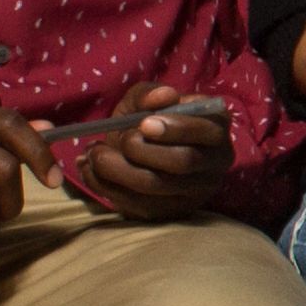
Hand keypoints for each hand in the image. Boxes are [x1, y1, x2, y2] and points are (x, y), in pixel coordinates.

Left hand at [72, 83, 233, 221]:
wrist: (137, 150)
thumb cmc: (146, 119)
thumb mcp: (145, 99)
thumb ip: (150, 94)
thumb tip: (163, 96)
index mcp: (216, 126)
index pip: (206, 131)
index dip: (176, 128)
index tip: (144, 124)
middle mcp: (215, 162)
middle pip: (183, 161)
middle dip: (142, 149)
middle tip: (119, 139)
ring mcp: (196, 191)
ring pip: (157, 186)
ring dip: (117, 169)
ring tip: (94, 152)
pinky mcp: (172, 211)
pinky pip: (139, 205)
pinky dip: (107, 187)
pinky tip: (90, 170)